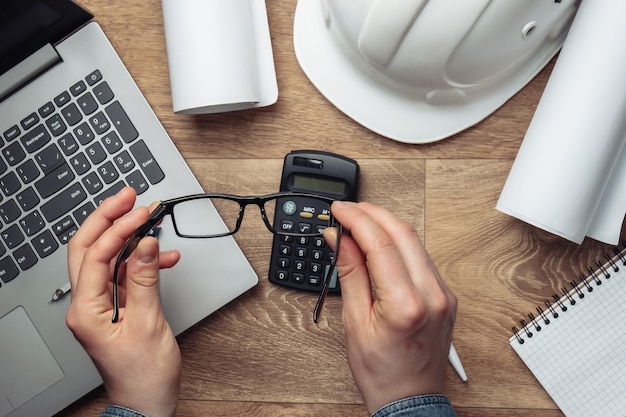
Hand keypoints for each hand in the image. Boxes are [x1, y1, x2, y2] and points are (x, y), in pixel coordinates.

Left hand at [66, 187, 181, 416]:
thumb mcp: (148, 324)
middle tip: (130, 198)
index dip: (118, 228)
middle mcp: (87, 304)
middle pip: (88, 248)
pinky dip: (142, 260)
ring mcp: (100, 305)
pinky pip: (124, 273)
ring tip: (150, 219)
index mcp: (86, 310)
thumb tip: (145, 244)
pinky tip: (164, 256)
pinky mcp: (116, 306)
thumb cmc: (143, 376)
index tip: (141, 211)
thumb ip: (145, 280)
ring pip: (106, 257)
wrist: (146, 402)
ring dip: (127, 236)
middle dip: (108, 219)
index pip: (95, 254)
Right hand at [325, 201, 456, 413]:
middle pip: (403, 233)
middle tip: (348, 210)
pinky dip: (399, 244)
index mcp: (407, 304)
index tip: (339, 211)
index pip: (380, 243)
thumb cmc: (382, 372)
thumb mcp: (355, 322)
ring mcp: (443, 294)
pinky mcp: (445, 296)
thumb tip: (339, 239)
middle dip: (372, 214)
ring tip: (359, 224)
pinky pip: (422, 257)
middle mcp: (432, 294)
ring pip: (415, 241)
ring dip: (386, 225)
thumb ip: (350, 273)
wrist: (410, 399)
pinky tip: (380, 243)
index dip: (356, 219)